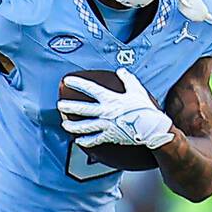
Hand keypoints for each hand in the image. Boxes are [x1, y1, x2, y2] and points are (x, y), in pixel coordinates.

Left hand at [57, 68, 174, 149]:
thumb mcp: (137, 90)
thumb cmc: (145, 109)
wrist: (151, 128)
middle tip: (60, 106)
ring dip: (73, 127)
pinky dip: (86, 141)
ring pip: (85, 127)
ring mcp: (106, 126)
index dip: (78, 83)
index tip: (67, 80)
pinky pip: (95, 140)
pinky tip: (79, 141)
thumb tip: (121, 70)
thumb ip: (127, 79)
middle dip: (69, 107)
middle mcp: (105, 112)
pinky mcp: (110, 137)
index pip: (90, 89)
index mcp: (110, 99)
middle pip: (83, 109)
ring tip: (65, 126)